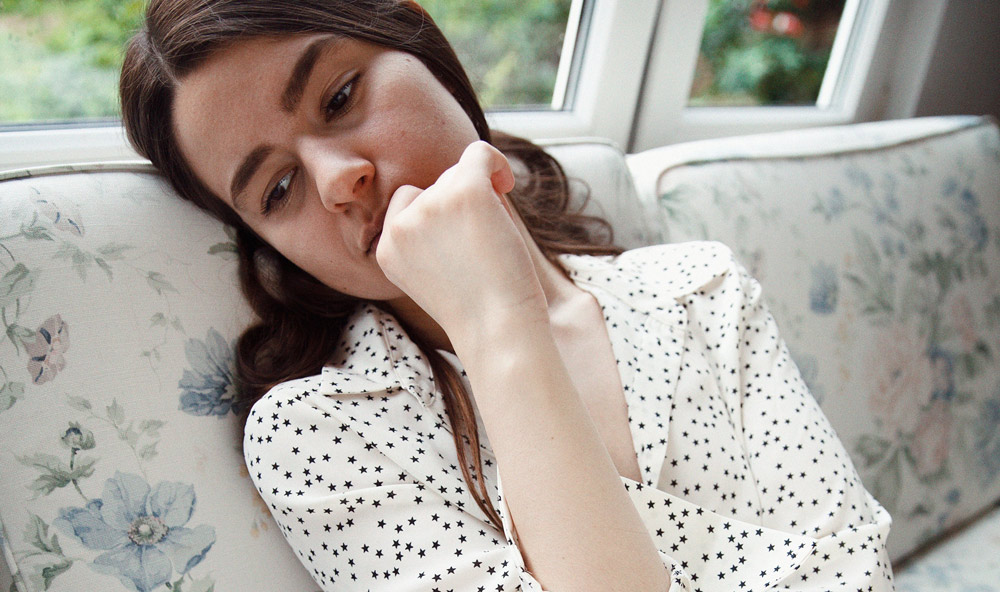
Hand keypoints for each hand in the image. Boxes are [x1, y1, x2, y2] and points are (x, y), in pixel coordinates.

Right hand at [375, 141, 547, 342]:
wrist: (498, 330)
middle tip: (484, 244)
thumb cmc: (480, 309)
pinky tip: (506, 185)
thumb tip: (453, 180)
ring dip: (482, 195)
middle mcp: (401, 225)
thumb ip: (429, 235)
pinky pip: (479, 153)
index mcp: (387, 249)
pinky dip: (496, 164)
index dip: (440, 213)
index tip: (463, 238)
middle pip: (434, 186)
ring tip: (495, 236)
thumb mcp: (435, 272)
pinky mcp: (464, 193)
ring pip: (457, 174)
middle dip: (462, 204)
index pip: (407, 203)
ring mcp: (430, 206)